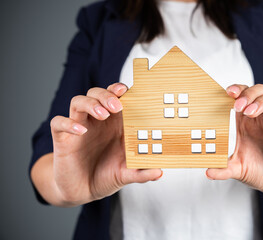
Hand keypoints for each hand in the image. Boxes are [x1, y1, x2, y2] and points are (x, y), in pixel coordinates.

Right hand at [50, 83, 161, 205]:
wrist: (83, 191)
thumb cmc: (106, 175)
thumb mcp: (126, 175)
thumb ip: (142, 173)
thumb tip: (159, 172)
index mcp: (114, 124)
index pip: (116, 98)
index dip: (121, 90)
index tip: (129, 90)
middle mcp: (96, 122)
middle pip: (97, 94)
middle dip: (107, 95)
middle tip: (117, 106)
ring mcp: (78, 127)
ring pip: (78, 101)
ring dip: (90, 104)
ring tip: (102, 115)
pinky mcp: (63, 139)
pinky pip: (58, 122)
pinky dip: (68, 123)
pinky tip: (81, 131)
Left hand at [206, 84, 262, 198]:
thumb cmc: (258, 171)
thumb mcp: (237, 169)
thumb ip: (222, 168)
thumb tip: (207, 173)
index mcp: (246, 121)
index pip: (242, 95)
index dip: (236, 90)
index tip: (227, 92)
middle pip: (259, 91)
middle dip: (248, 94)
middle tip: (238, 106)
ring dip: (262, 101)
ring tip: (250, 112)